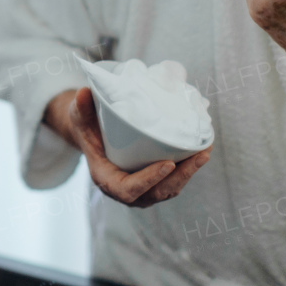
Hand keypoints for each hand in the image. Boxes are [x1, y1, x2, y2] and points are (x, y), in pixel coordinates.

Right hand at [45, 88, 210, 207]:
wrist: (94, 138)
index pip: (129, 189)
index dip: (149, 180)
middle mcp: (126, 189)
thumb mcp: (80, 118)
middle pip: (157, 192)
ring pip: (169, 188)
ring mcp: (143, 188)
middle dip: (181, 176)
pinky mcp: (155, 181)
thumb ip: (81, 108)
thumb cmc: (88, 129)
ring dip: (190, 172)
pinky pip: (174, 180)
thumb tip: (84, 93)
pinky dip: (189, 168)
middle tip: (199, 156)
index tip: (168, 164)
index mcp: (107, 179)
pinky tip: (202, 150)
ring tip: (205, 151)